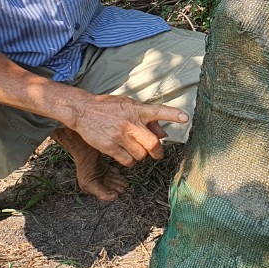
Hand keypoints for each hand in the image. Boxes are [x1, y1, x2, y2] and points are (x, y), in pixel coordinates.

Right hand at [66, 94, 188, 167]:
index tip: (186, 118)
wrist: (82, 110)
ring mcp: (120, 135)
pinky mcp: (110, 146)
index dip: (173, 114)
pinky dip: (129, 161)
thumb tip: (164, 133)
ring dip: (140, 155)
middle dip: (157, 152)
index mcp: (136, 110)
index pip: (158, 111)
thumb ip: (147, 119)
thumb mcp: (128, 106)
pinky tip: (124, 154)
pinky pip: (128, 161)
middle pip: (153, 143)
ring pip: (140, 155)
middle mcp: (130, 122)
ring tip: (132, 148)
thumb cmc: (108, 108)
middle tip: (157, 154)